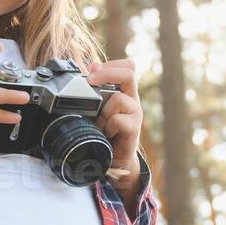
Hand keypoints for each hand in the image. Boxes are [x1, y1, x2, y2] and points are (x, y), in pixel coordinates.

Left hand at [86, 58, 143, 179]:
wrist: (115, 158)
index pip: (127, 66)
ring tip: (98, 123)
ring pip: (119, 98)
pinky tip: (104, 133)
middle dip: (106, 74)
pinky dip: (107, 126)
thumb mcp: (98, 108)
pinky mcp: (134, 128)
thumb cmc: (104, 131)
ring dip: (103, 111)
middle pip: (129, 73)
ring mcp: (135, 113)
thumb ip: (96, 88)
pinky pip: (118, 120)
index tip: (92, 71)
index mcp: (124, 91)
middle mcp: (132, 99)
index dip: (110, 65)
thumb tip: (92, 65)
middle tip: (90, 82)